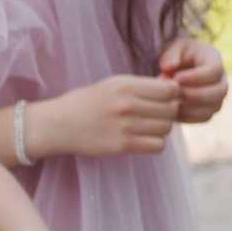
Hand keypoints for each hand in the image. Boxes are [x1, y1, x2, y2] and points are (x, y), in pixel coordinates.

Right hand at [30, 73, 184, 160]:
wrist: (59, 124)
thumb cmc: (88, 102)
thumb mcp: (112, 84)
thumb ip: (140, 86)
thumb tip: (172, 89)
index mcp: (126, 85)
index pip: (170, 89)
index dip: (172, 94)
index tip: (164, 98)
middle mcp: (128, 104)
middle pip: (171, 109)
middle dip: (168, 112)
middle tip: (156, 114)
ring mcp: (126, 126)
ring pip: (166, 128)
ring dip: (161, 128)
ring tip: (147, 126)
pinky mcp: (123, 145)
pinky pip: (157, 145)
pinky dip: (155, 143)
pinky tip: (144, 139)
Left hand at [158, 36, 227, 125]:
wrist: (178, 66)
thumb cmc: (176, 54)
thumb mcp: (173, 48)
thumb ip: (170, 56)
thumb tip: (168, 68)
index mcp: (214, 58)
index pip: (214, 70)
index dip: (196, 77)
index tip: (176, 78)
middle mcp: (221, 78)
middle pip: (221, 91)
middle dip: (197, 94)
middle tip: (175, 93)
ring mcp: (218, 96)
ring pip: (214, 107)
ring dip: (192, 108)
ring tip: (172, 103)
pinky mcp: (210, 108)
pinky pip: (205, 117)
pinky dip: (189, 117)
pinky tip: (172, 112)